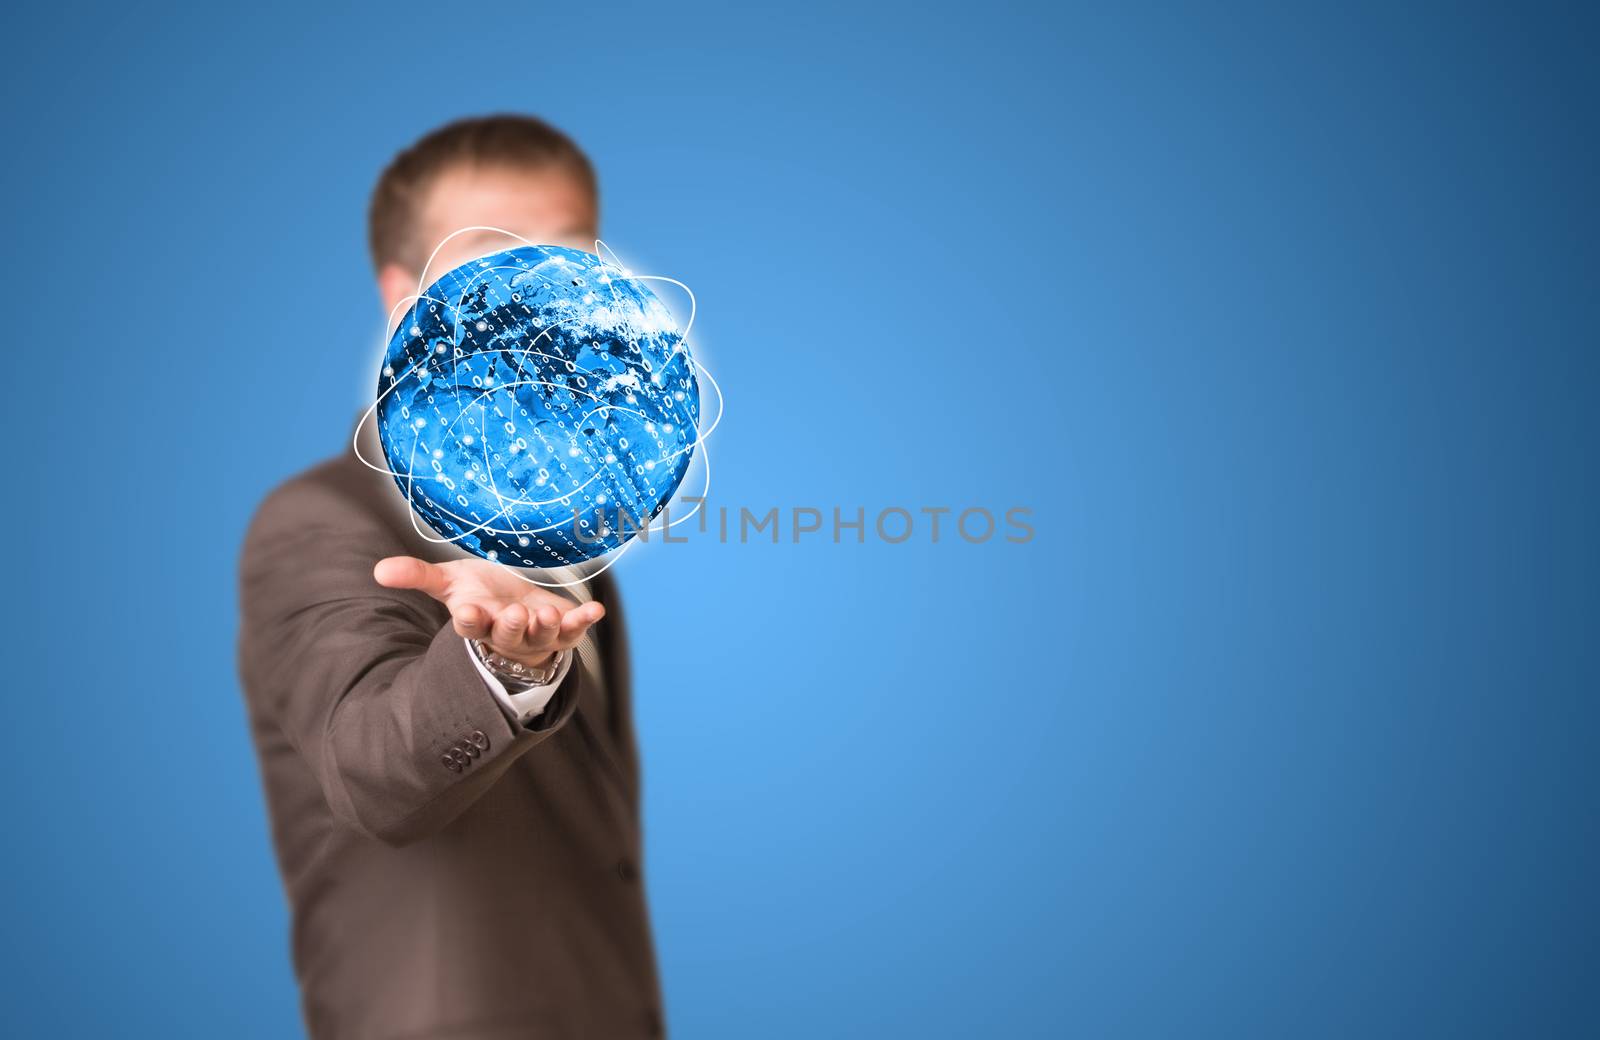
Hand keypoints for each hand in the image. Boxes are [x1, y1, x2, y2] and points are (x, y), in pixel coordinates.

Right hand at [373, 556, 604, 668]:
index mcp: (477, 623)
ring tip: (546, 613)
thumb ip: (418, 575)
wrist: (515, 606)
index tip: (467, 611)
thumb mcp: (449, 581)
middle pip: (507, 635)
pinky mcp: (562, 632)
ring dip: (545, 627)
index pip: (470, 626)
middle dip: (511, 626)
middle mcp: (506, 635)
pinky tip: (595, 610)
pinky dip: (584, 621)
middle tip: (515, 614)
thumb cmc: (480, 594)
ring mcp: (536, 637)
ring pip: (541, 637)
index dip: (470, 620)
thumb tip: (378, 570)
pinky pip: (574, 631)